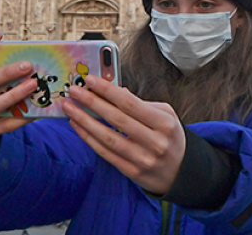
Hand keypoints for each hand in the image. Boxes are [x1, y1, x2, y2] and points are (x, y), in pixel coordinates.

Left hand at [63, 74, 185, 195]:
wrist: (181, 172)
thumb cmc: (169, 136)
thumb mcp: (166, 116)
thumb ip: (141, 103)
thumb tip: (114, 91)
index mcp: (164, 123)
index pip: (131, 103)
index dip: (108, 90)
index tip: (90, 79)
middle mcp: (155, 142)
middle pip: (117, 119)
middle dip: (92, 102)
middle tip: (74, 91)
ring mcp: (143, 159)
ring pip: (107, 138)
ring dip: (84, 121)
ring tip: (69, 108)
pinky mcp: (132, 172)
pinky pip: (105, 153)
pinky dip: (88, 138)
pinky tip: (77, 126)